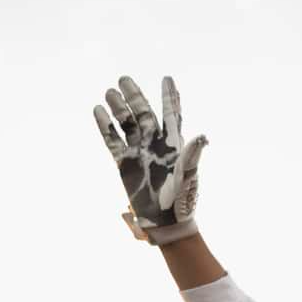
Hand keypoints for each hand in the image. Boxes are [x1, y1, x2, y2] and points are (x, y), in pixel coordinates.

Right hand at [93, 76, 207, 244]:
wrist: (166, 222)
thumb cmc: (182, 201)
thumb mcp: (188, 176)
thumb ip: (192, 155)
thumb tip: (203, 136)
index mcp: (173, 144)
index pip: (172, 115)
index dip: (170, 97)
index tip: (167, 78)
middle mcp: (155, 144)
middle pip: (143, 113)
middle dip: (135, 96)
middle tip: (124, 79)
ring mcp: (139, 153)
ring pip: (126, 124)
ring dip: (119, 108)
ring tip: (110, 91)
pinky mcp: (124, 164)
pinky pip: (112, 141)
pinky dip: (105, 126)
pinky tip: (98, 111)